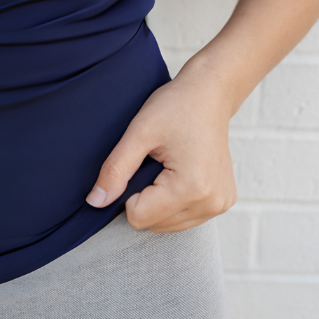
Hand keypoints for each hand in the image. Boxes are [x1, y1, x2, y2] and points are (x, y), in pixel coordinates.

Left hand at [85, 61, 237, 231]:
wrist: (210, 93)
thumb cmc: (176, 106)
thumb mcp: (139, 132)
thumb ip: (115, 169)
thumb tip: (95, 202)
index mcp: (192, 188)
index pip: (139, 217)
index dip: (128, 192)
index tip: (139, 162)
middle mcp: (212, 203)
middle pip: (154, 225)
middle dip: (144, 197)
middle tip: (154, 160)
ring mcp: (220, 205)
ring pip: (168, 225)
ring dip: (159, 201)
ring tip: (167, 164)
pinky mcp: (223, 202)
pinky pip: (185, 217)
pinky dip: (174, 200)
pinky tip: (179, 171)